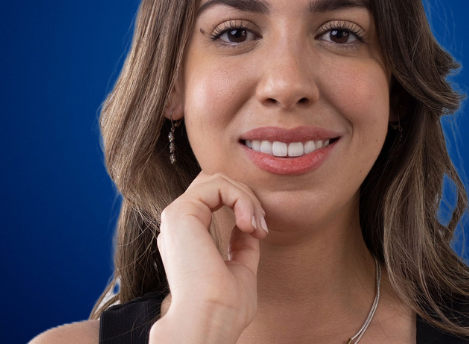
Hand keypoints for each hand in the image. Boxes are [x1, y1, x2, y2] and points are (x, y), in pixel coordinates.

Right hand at [154, 171, 267, 341]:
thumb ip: (242, 243)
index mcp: (188, 236)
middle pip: (217, 182)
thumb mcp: (241, 267)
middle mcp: (179, 223)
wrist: (210, 319)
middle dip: (246, 198)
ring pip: (218, 179)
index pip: (215, 196)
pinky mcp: (181, 212)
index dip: (244, 204)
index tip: (261, 232)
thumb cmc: (224, 305)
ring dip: (246, 198)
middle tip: (260, 226)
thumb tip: (249, 224)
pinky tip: (247, 223)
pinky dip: (240, 198)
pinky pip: (218, 184)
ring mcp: (177, 216)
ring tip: (256, 226)